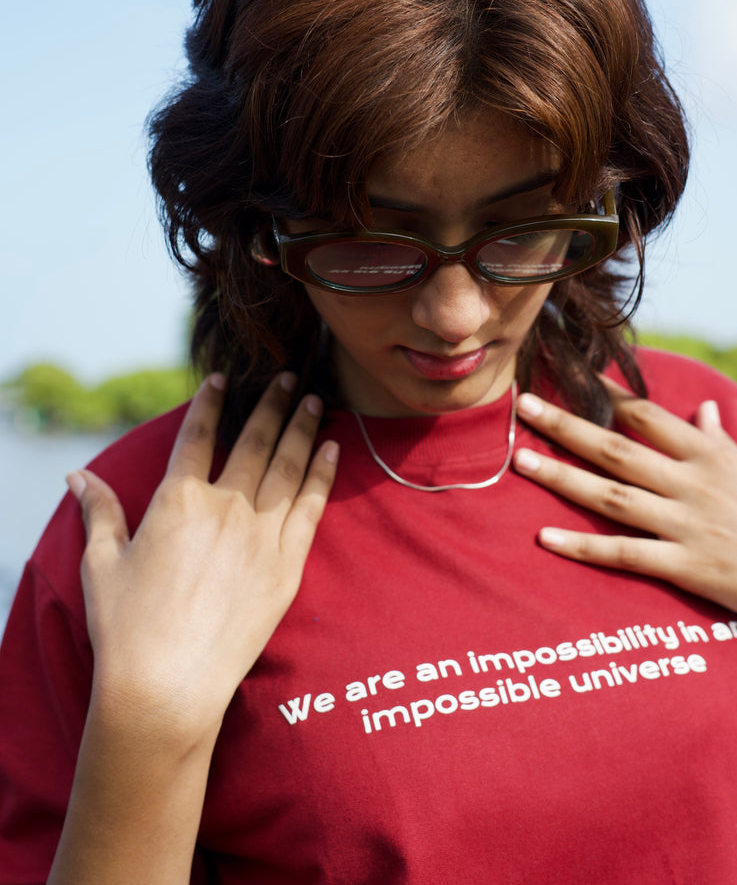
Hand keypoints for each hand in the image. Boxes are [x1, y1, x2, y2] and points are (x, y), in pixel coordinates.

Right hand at [67, 373, 337, 742]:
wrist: (167, 687)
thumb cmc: (125, 628)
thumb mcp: (102, 563)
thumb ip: (99, 512)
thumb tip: (77, 475)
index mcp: (178, 500)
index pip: (198, 435)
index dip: (210, 402)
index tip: (223, 379)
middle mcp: (224, 507)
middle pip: (254, 441)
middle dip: (271, 403)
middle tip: (287, 376)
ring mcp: (261, 535)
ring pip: (288, 465)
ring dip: (302, 427)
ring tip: (313, 400)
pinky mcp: (287, 565)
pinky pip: (311, 506)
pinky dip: (322, 473)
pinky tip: (332, 448)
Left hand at [514, 382, 736, 650]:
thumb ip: (719, 441)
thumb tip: (703, 409)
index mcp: (710, 456)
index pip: (649, 415)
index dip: (608, 393)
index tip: (573, 372)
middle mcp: (695, 484)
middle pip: (617, 449)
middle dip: (566, 426)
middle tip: (523, 407)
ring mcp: (688, 525)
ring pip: (612, 496)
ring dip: (562, 478)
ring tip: (520, 462)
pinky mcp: (687, 567)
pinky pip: (625, 554)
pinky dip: (583, 547)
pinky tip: (545, 538)